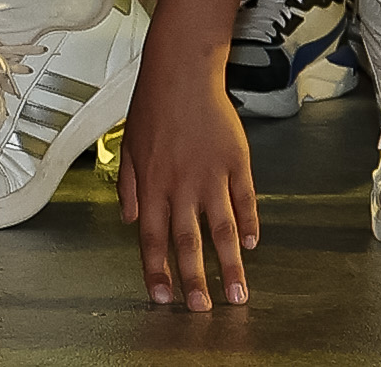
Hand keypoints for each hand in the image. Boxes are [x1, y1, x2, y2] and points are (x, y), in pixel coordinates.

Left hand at [118, 61, 259, 309]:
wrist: (182, 71)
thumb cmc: (153, 106)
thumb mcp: (129, 148)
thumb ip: (129, 188)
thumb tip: (131, 222)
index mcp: (153, 186)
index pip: (153, 240)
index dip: (157, 272)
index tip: (163, 298)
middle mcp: (181, 185)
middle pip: (188, 242)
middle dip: (195, 280)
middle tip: (202, 309)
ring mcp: (211, 174)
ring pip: (221, 229)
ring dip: (229, 265)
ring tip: (238, 293)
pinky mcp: (235, 161)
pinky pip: (244, 199)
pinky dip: (249, 224)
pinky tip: (252, 245)